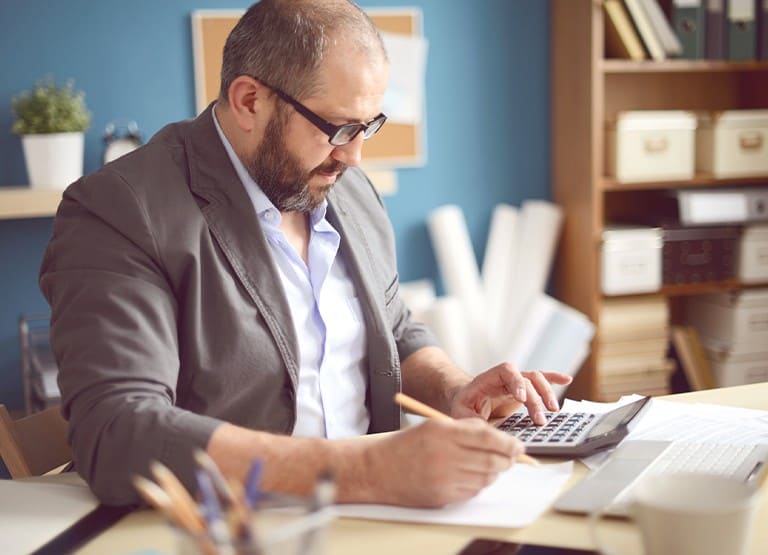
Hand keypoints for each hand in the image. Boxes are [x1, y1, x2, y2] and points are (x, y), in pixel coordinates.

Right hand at [365, 418, 524, 507]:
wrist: (377, 469)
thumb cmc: (406, 445)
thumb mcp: (434, 426)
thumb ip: (467, 429)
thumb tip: (499, 439)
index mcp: (443, 432)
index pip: (488, 437)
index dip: (508, 443)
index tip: (518, 445)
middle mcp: (444, 455)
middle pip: (491, 459)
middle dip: (507, 459)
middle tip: (512, 458)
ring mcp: (443, 478)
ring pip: (485, 477)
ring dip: (494, 472)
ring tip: (492, 466)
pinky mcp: (442, 496)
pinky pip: (473, 491)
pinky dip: (479, 484)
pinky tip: (474, 476)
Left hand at [449, 363, 572, 424]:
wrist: (465, 400)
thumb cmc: (462, 406)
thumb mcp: (461, 414)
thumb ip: (473, 422)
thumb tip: (489, 434)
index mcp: (488, 379)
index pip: (506, 371)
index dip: (516, 382)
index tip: (521, 399)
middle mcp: (505, 378)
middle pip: (526, 379)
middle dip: (535, 399)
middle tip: (540, 420)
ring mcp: (517, 383)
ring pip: (537, 380)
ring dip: (547, 392)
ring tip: (553, 410)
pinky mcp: (525, 391)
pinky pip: (541, 380)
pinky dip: (554, 379)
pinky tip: (566, 380)